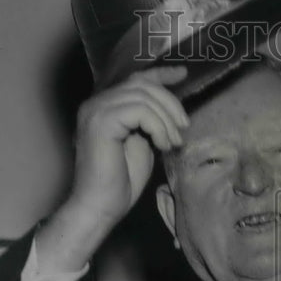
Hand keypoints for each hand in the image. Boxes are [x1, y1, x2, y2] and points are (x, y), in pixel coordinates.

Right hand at [70, 65, 188, 224]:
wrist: (102, 206)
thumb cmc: (121, 183)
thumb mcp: (142, 144)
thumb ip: (149, 123)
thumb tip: (168, 110)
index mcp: (105, 108)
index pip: (134, 79)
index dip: (160, 74)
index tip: (183, 74)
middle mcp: (96, 104)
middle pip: (142, 84)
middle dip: (170, 102)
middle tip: (184, 127)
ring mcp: (96, 111)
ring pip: (143, 96)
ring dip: (166, 119)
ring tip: (173, 143)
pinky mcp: (101, 122)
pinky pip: (139, 110)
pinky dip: (157, 126)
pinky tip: (162, 145)